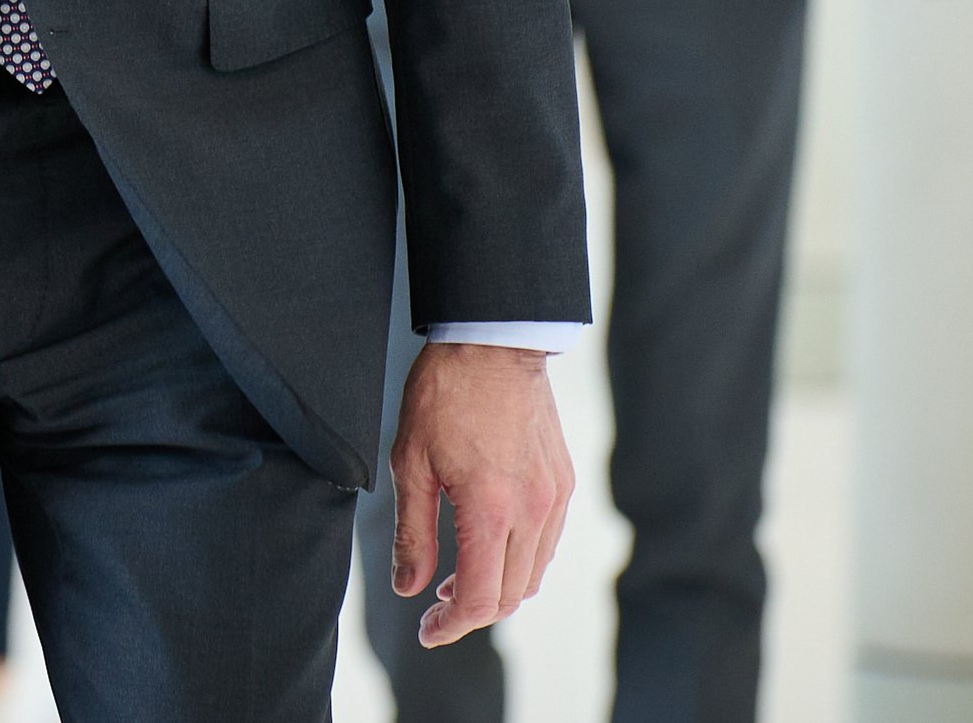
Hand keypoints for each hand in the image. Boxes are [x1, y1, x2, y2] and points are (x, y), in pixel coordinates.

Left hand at [391, 342, 573, 647]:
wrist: (493, 343)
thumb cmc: (445, 395)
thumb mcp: (410, 463)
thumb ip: (413, 533)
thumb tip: (409, 586)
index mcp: (491, 509)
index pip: (479, 598)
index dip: (450, 625)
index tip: (427, 630)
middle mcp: (532, 511)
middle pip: (509, 595)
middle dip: (470, 612)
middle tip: (434, 608)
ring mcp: (554, 498)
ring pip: (532, 574)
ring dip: (497, 589)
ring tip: (456, 580)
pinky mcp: (563, 483)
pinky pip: (546, 543)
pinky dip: (519, 561)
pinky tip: (488, 548)